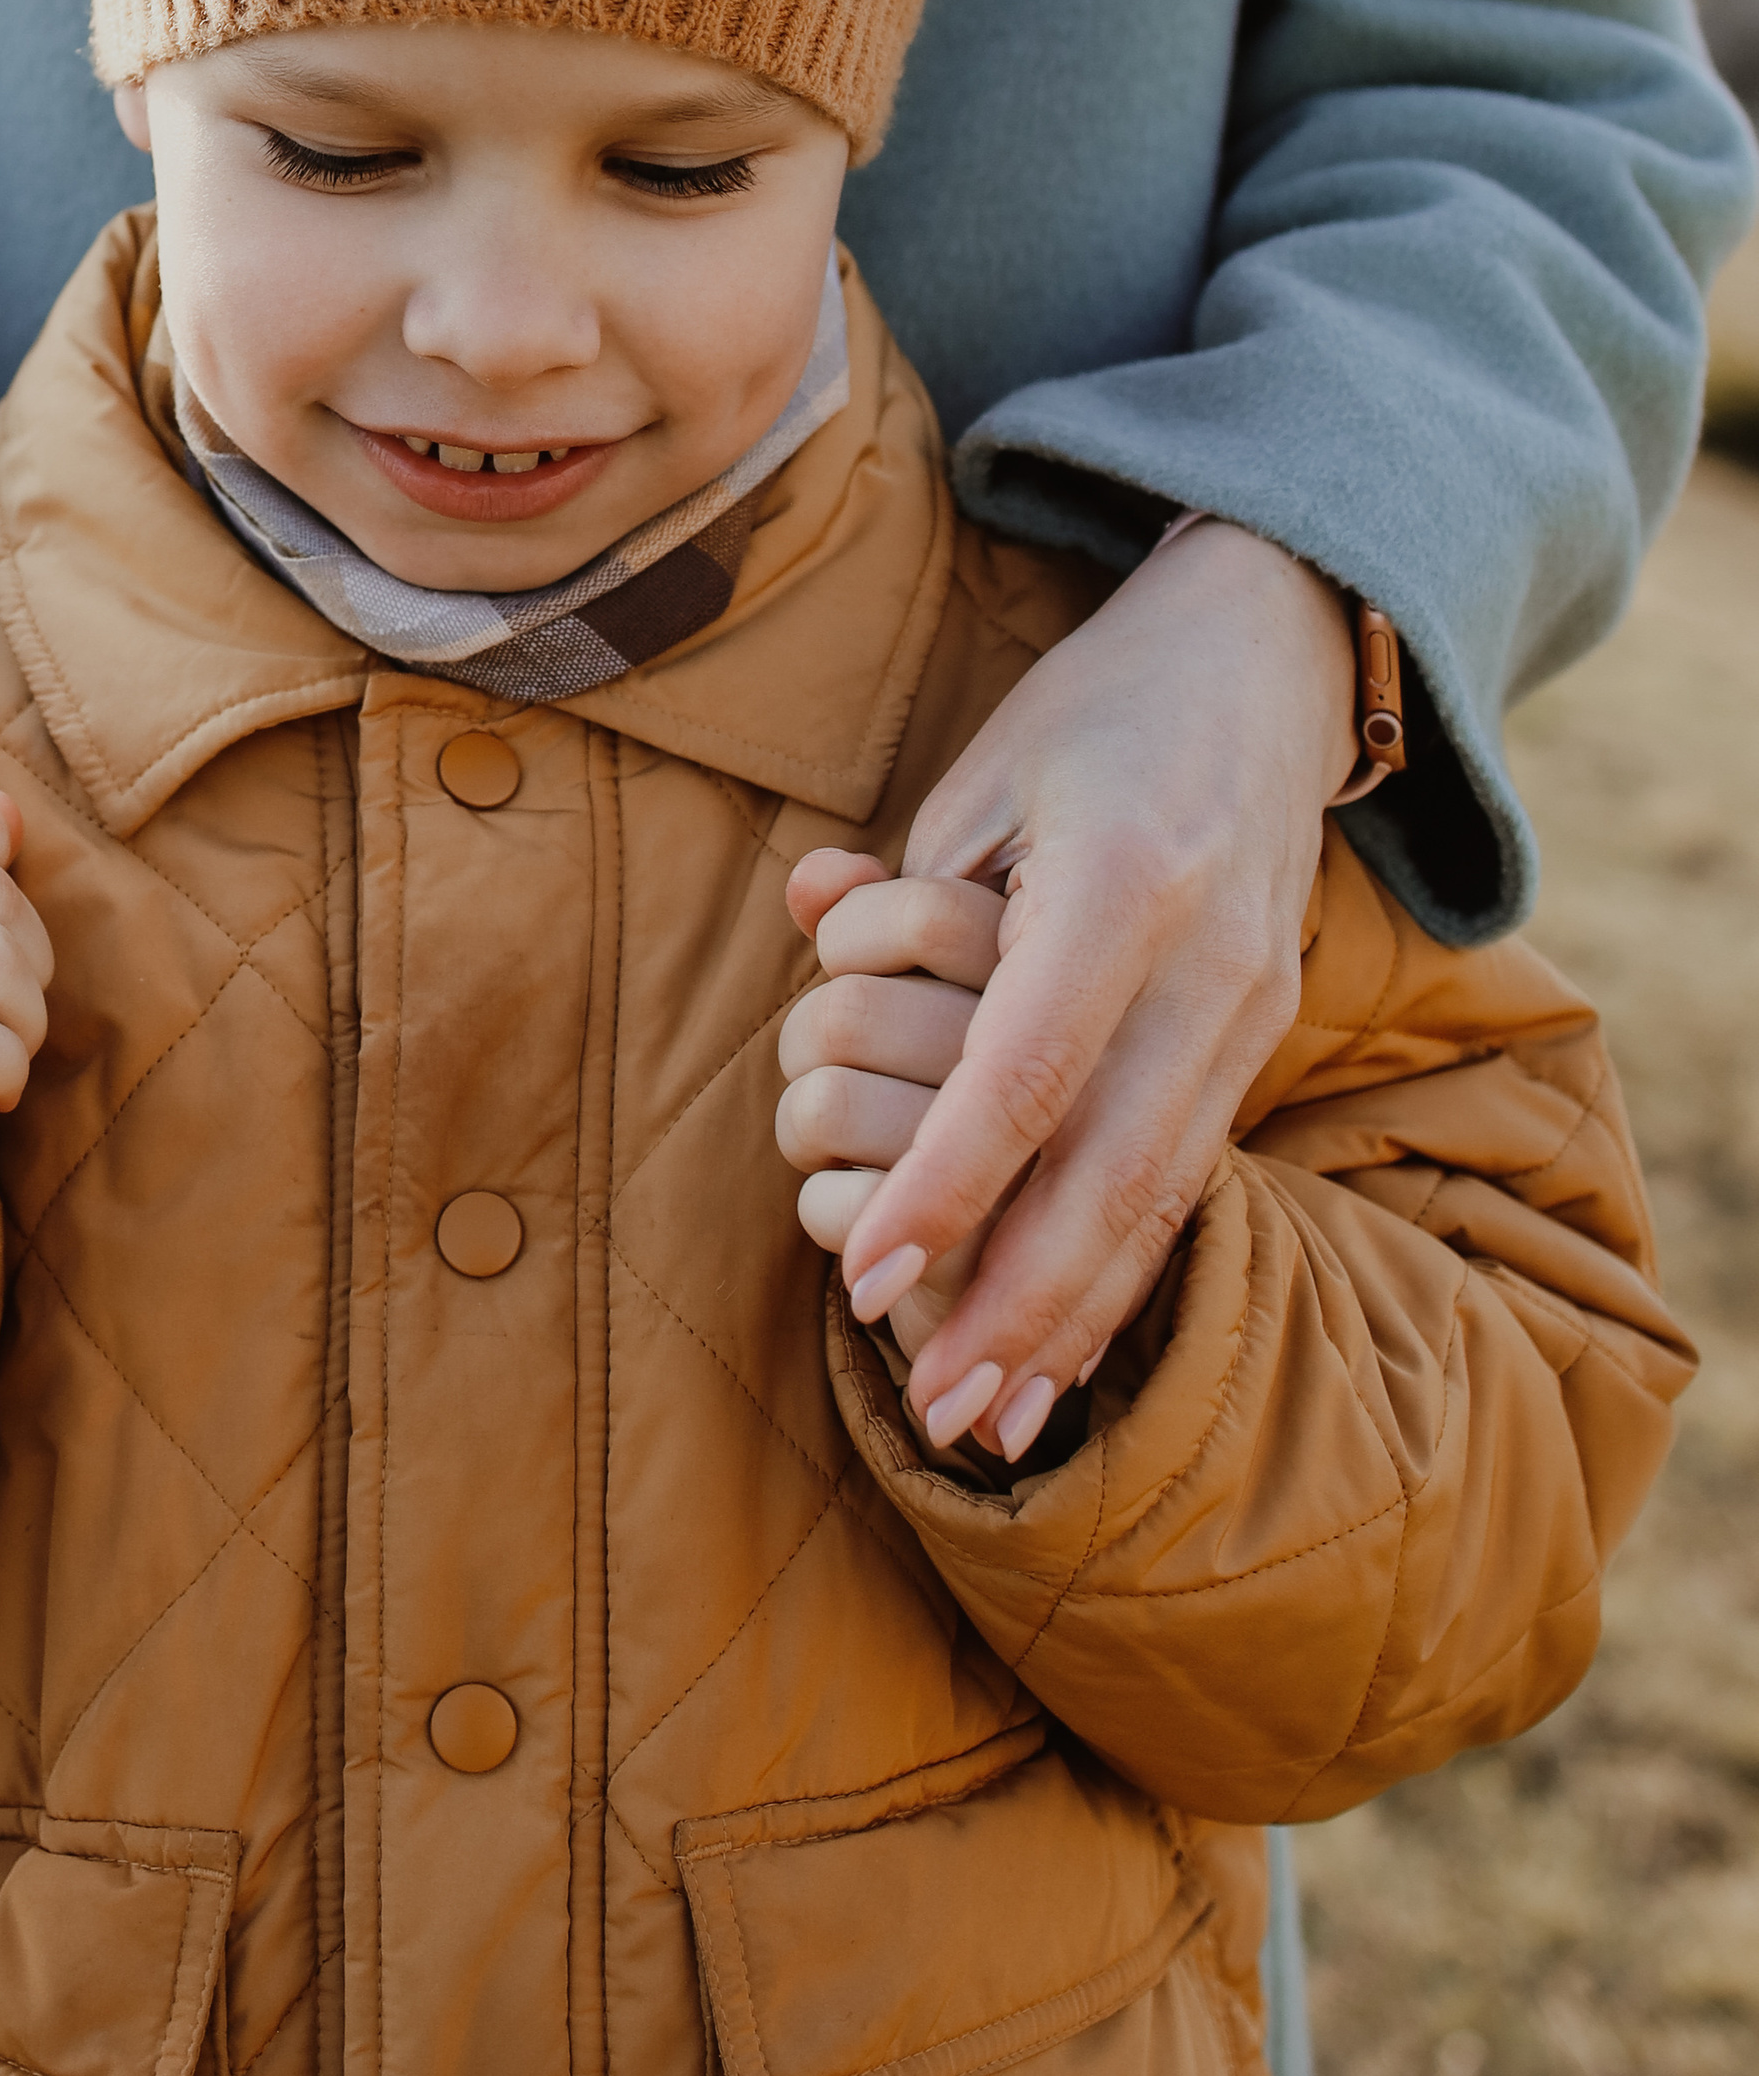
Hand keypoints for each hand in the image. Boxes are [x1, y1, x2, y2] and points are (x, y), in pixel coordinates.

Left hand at [777, 519, 1353, 1459]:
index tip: (867, 1274)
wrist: (1269, 657)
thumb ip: (904, 888)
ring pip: (1165, 1196)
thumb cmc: (1096, 709)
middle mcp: (1210, 959)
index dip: (946, 1181)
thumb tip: (807, 938)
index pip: (1026, 1066)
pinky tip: (1068, 1357)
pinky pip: (1191, 1181)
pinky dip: (1126, 1278)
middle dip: (1019, 1299)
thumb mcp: (983, 772)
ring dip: (1076, 1318)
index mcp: (1128, 879)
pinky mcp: (1267, 1032)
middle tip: (934, 1406)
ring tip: (993, 1419)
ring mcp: (1255, 1003)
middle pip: (1112, 1166)